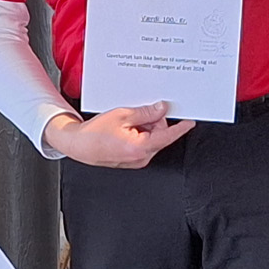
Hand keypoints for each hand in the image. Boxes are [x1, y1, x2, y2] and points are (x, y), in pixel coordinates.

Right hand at [43, 102, 193, 167]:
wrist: (78, 145)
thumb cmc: (94, 133)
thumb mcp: (122, 115)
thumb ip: (146, 112)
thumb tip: (161, 109)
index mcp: (140, 147)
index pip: (168, 136)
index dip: (180, 127)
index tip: (190, 122)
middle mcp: (141, 157)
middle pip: (160, 135)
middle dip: (153, 122)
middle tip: (138, 113)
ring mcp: (137, 160)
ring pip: (152, 139)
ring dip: (145, 127)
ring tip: (126, 122)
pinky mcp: (132, 160)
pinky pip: (143, 144)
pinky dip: (139, 134)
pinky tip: (125, 128)